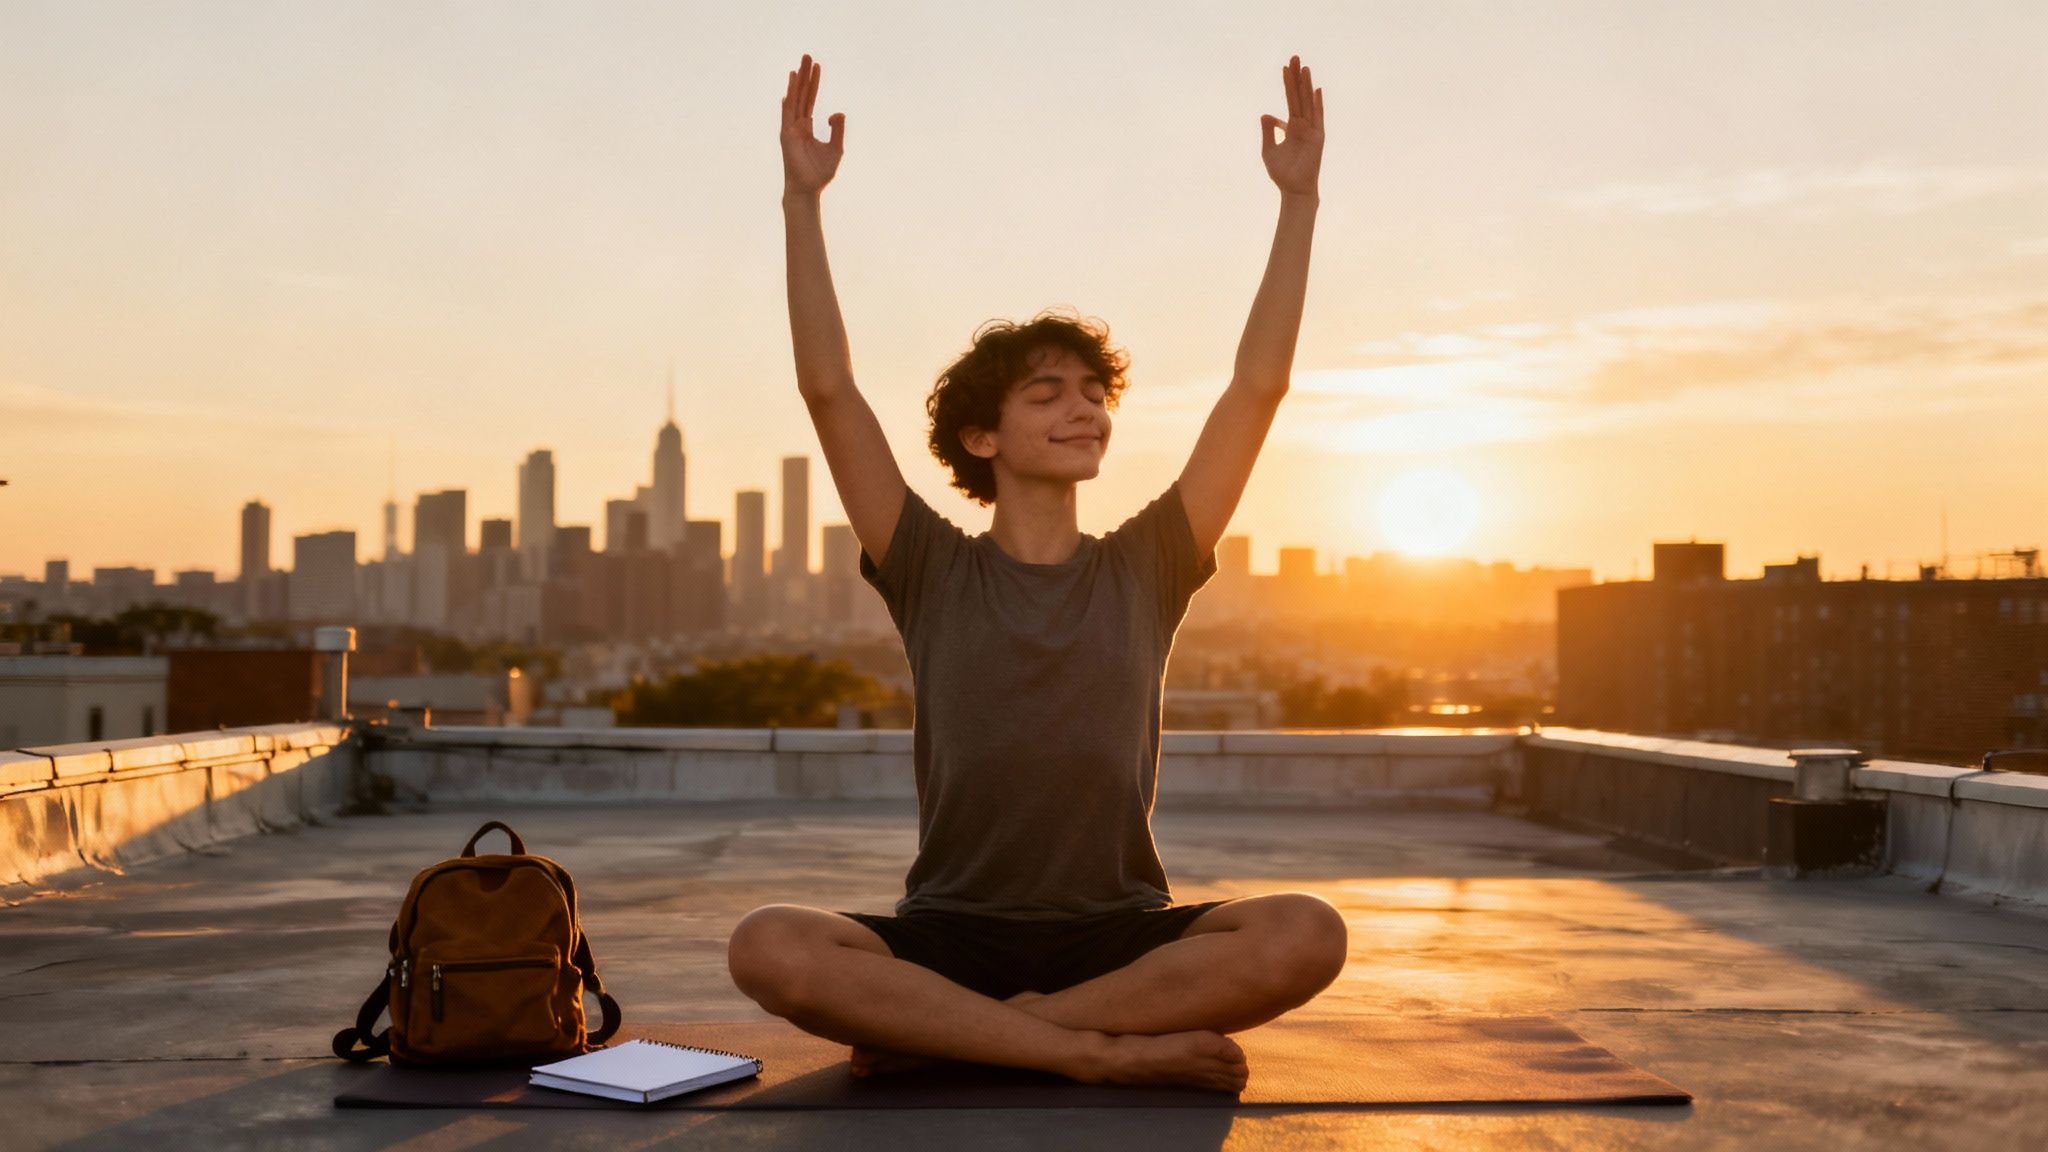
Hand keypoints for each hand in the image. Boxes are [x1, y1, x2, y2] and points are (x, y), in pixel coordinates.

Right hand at [782, 54, 844, 196]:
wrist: (808, 189)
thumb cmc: (820, 173)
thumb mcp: (836, 148)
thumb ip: (838, 130)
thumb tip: (838, 113)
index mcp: (807, 127)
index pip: (811, 99)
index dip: (814, 83)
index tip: (817, 67)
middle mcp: (798, 124)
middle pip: (802, 95)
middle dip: (806, 76)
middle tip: (808, 55)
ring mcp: (791, 129)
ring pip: (795, 100)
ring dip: (798, 82)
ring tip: (800, 64)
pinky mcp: (788, 135)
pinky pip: (789, 113)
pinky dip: (790, 98)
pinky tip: (791, 85)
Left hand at [1261, 56, 1322, 196]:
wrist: (1293, 190)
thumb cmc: (1282, 173)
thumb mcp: (1268, 150)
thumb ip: (1267, 132)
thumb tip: (1265, 114)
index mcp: (1291, 127)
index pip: (1289, 100)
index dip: (1287, 84)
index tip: (1283, 68)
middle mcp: (1302, 125)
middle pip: (1298, 96)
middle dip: (1296, 77)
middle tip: (1293, 57)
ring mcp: (1311, 130)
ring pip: (1307, 102)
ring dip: (1305, 85)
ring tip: (1303, 67)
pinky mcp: (1317, 138)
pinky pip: (1317, 118)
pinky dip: (1317, 104)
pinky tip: (1315, 90)